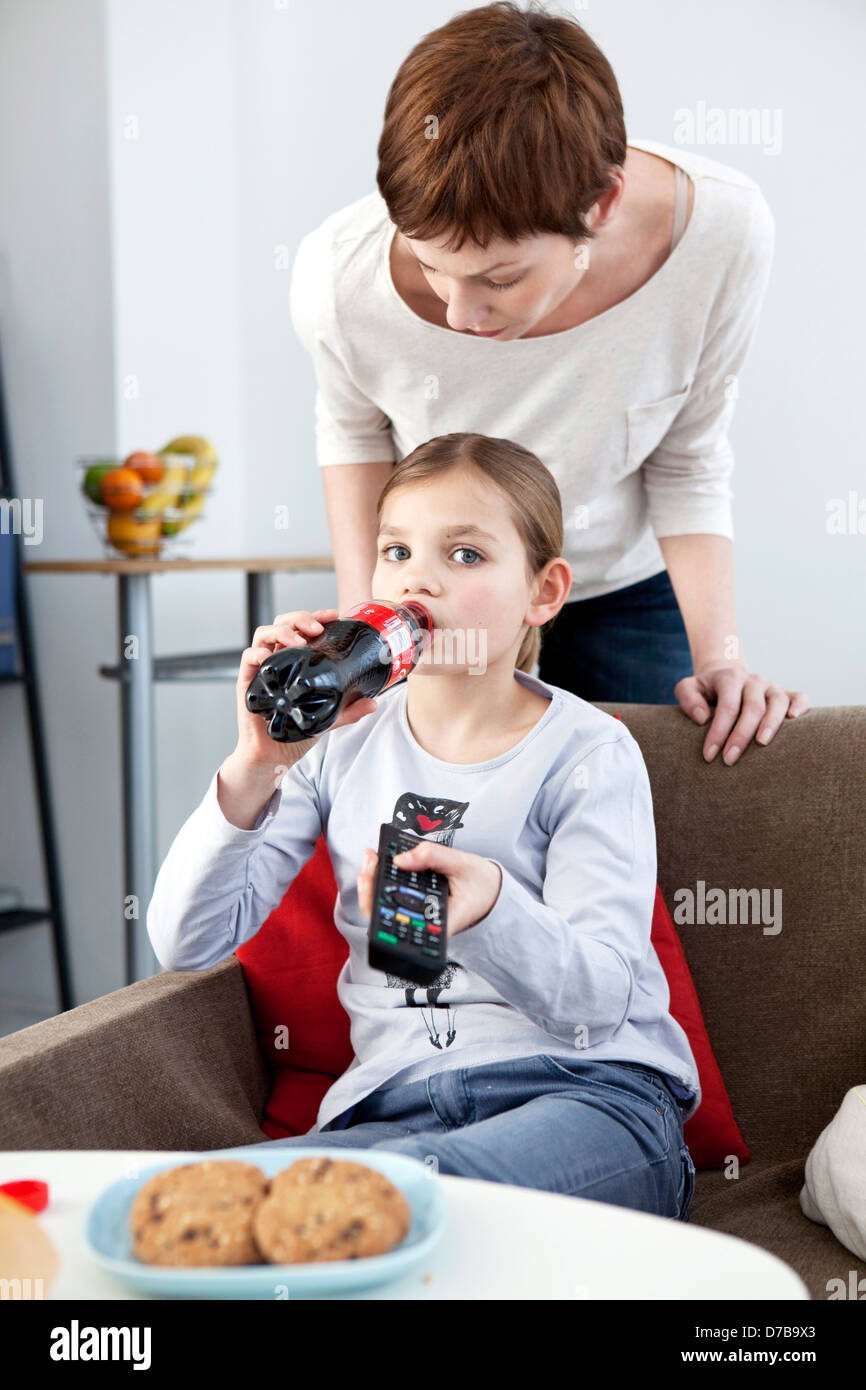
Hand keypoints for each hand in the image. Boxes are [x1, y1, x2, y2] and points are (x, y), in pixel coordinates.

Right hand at [236, 608, 377, 773]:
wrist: (274, 755)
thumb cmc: (296, 731)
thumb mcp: (328, 718)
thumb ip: (349, 710)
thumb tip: (374, 703)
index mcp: (296, 660)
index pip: (304, 629)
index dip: (317, 617)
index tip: (333, 614)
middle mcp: (279, 659)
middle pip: (283, 623)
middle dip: (299, 618)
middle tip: (316, 627)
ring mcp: (263, 669)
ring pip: (264, 634)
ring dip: (281, 630)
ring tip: (298, 639)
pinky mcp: (248, 682)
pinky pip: (249, 658)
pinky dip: (258, 652)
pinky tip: (270, 656)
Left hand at [356, 841, 502, 935]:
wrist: (490, 890)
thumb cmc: (481, 884)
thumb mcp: (463, 864)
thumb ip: (434, 857)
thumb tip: (400, 859)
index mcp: (438, 924)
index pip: (400, 925)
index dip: (378, 909)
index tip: (372, 882)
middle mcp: (423, 924)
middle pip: (386, 917)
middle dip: (370, 889)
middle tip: (370, 862)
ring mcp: (417, 916)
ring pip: (386, 908)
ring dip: (374, 883)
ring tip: (371, 858)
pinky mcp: (415, 905)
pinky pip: (394, 897)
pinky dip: (384, 879)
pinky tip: (380, 863)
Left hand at [674, 659, 809, 764]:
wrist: (726, 675)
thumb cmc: (705, 690)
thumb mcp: (688, 688)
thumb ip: (688, 698)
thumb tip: (702, 718)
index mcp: (730, 678)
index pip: (727, 706)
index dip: (718, 731)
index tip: (709, 755)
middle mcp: (753, 681)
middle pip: (753, 707)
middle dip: (741, 735)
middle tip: (729, 760)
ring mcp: (772, 686)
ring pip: (778, 702)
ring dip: (771, 723)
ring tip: (762, 744)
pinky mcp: (786, 693)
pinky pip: (800, 697)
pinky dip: (801, 706)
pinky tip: (795, 720)